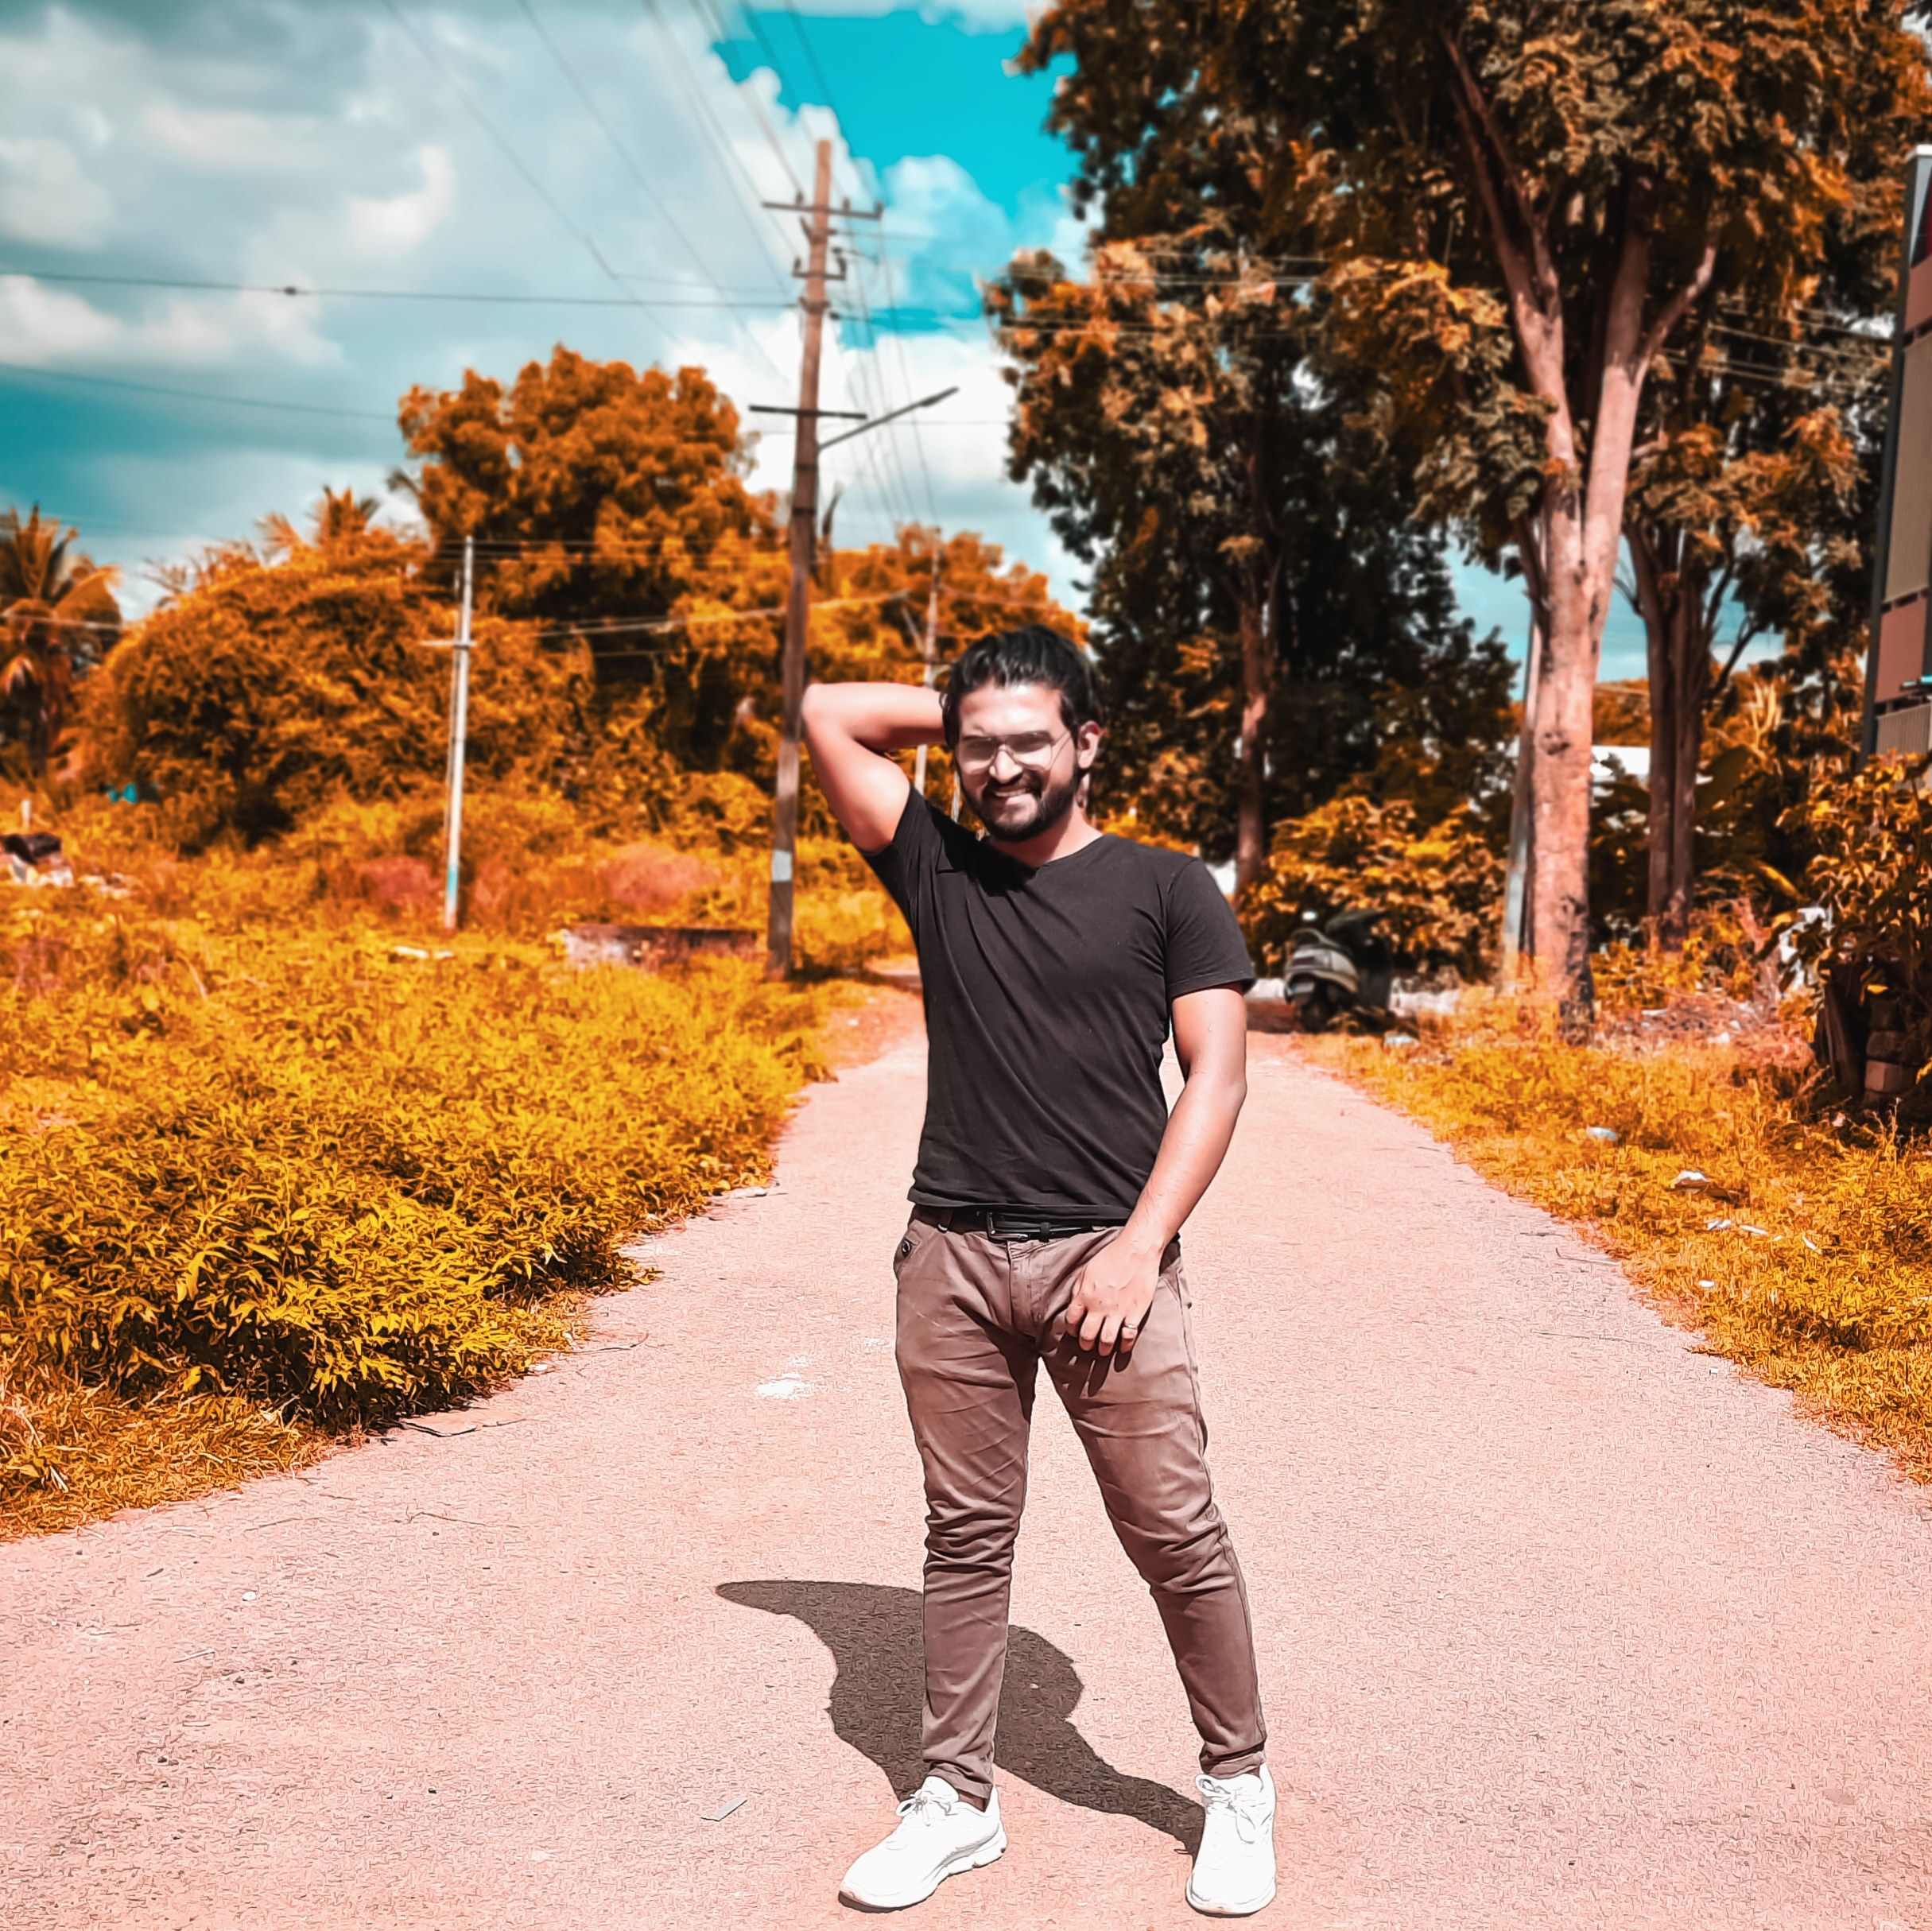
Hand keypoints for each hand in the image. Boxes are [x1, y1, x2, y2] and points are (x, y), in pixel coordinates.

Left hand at [1061, 1234, 1161, 1354]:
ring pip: (1106, 1341)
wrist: (1136, 1251)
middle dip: (1085, 1343)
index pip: (1071, 1320)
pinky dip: (1125, 1345)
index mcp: (1085, 1295)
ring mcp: (1118, 1311)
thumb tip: (1075, 1303)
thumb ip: (1079, 1288)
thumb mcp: (1087, 1270)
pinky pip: (1128, 1336)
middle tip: (1088, 1345)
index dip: (1071, 1329)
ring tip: (1103, 1350)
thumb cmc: (1112, 1256)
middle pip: (1087, 1335)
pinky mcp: (1135, 1313)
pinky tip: (1123, 1347)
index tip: (1075, 1331)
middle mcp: (1099, 1307)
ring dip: (1103, 1349)